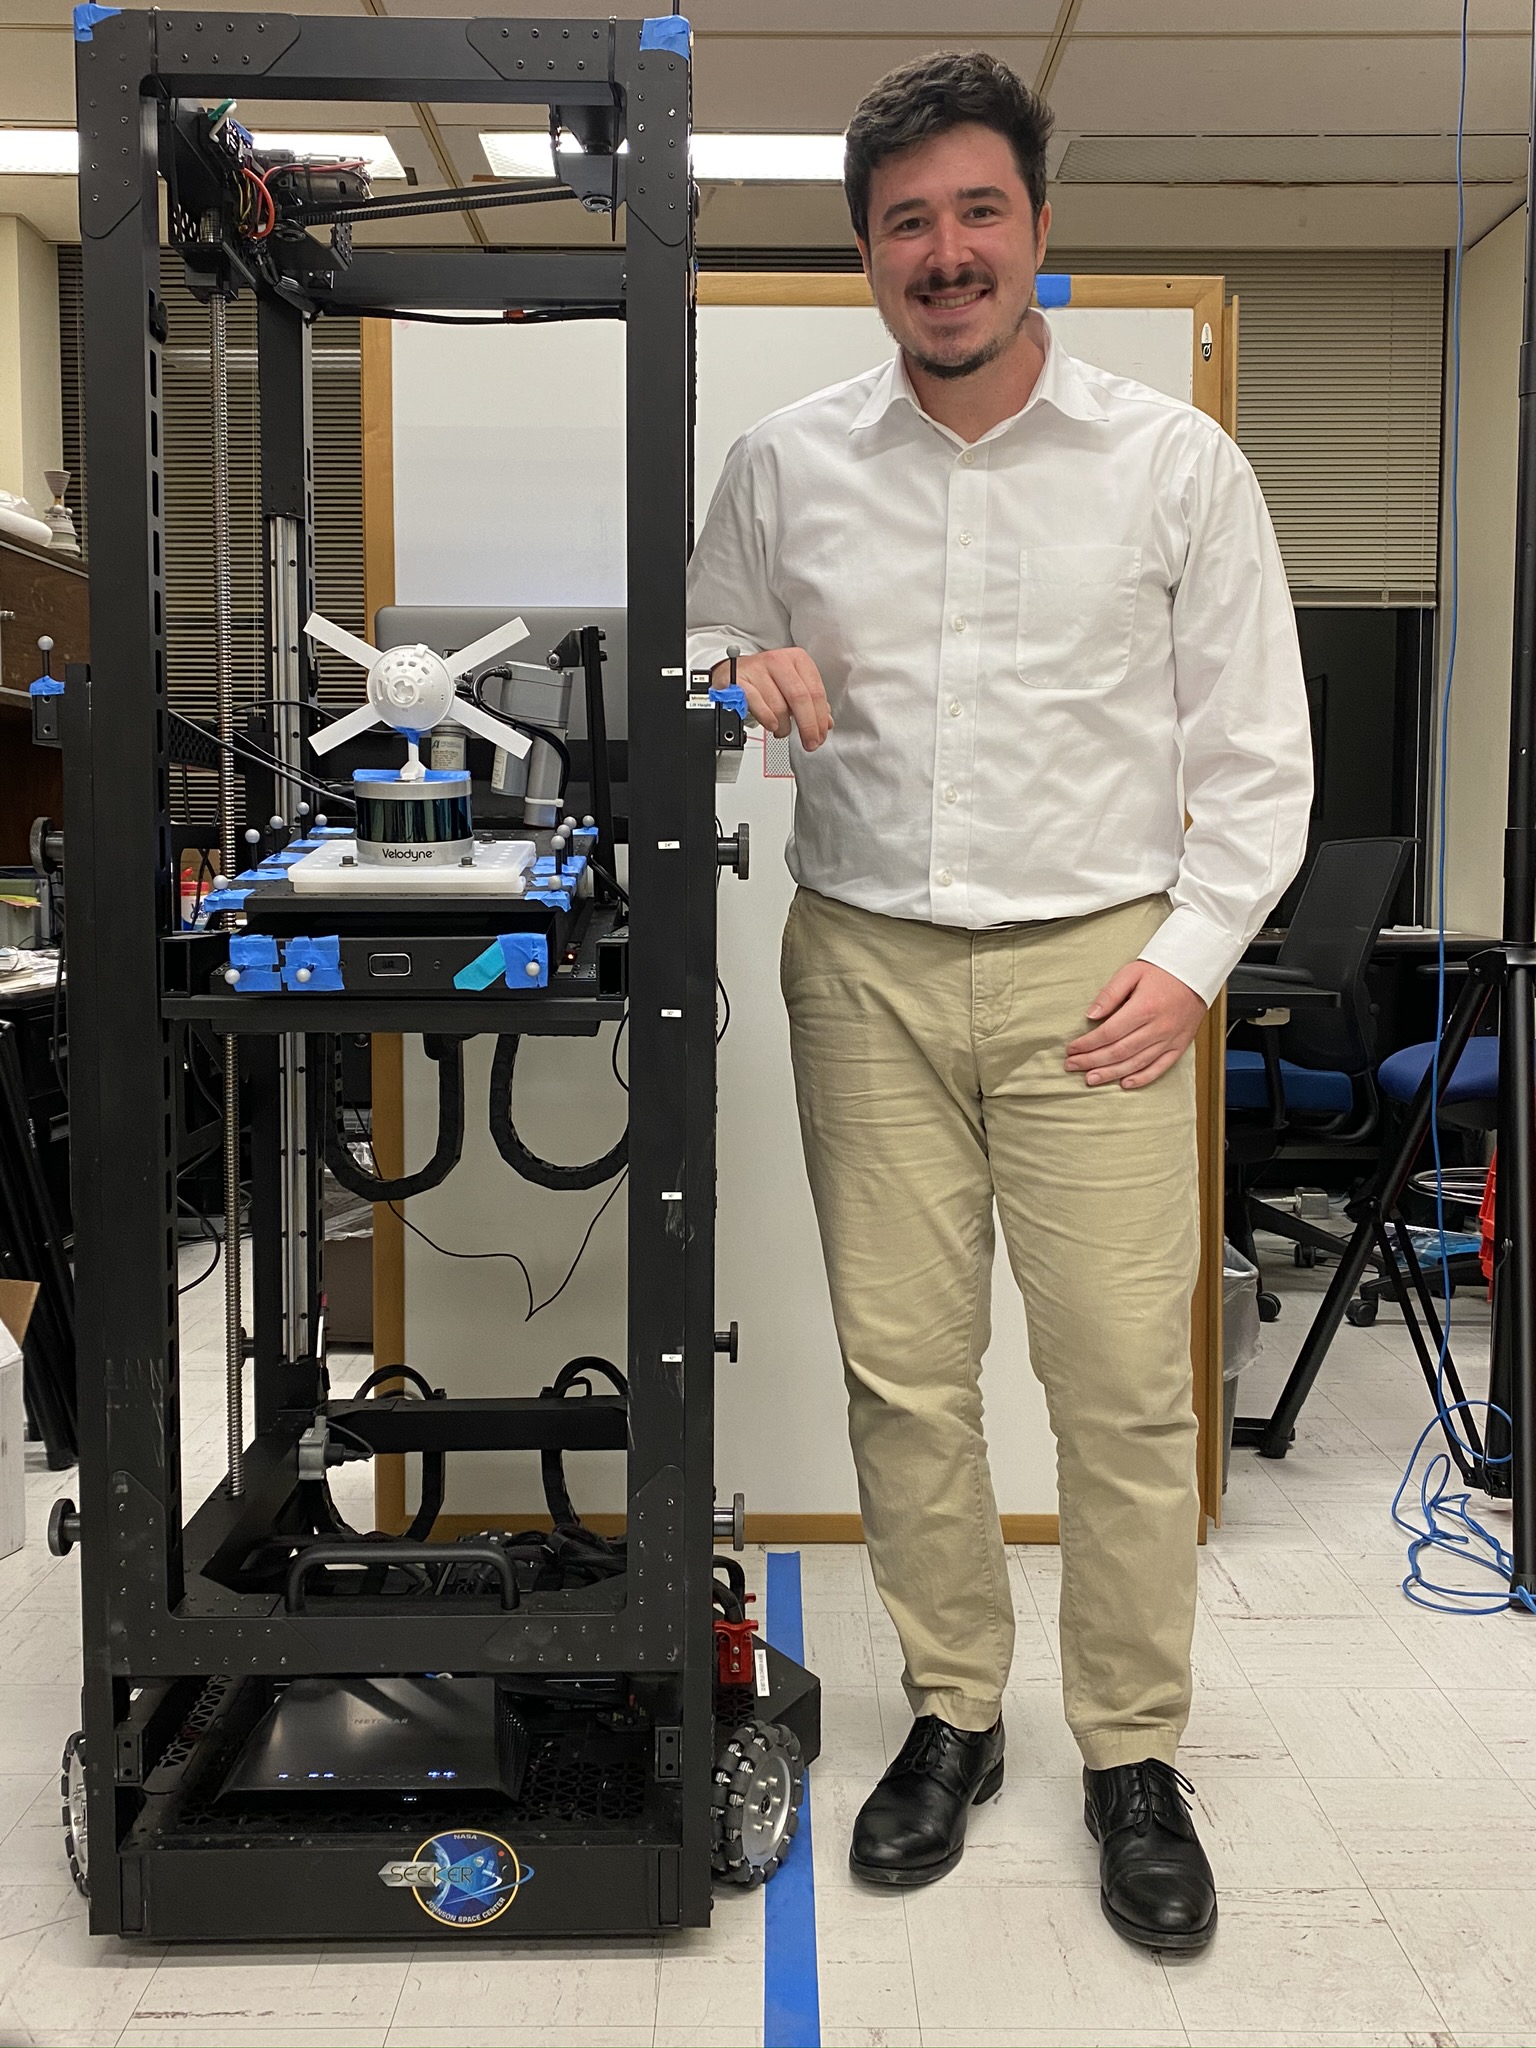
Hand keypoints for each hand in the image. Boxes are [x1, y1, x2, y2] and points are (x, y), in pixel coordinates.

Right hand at [712, 648, 832, 751]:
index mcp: (797, 659)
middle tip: (810, 743)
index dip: (820, 718)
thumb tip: (825, 723)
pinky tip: (771, 725)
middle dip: (807, 726)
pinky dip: (767, 719)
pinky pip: (757, 704)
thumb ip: (811, 703)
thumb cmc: (767, 680)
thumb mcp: (793, 686)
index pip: (816, 691)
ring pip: (779, 705)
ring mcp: (757, 669)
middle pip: (800, 698)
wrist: (736, 672)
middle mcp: (778, 660)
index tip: (820, 735)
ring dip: (784, 726)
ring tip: (783, 730)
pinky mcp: (739, 680)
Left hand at [1065, 959, 1206, 1090]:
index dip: (1087, 1044)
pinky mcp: (1180, 1046)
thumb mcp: (1132, 972)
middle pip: (1119, 1051)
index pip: (1109, 1033)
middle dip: (1092, 1061)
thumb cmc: (1161, 972)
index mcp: (1144, 1008)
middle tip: (1072, 1066)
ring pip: (1136, 1063)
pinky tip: (1124, 1083)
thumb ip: (1110, 994)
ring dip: (1111, 1073)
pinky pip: (1160, 1068)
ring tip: (1090, 1078)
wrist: (1196, 973)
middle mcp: (1158, 1027)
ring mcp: (1170, 1039)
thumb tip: (1091, 1015)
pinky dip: (1142, 1078)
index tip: (1072, 1049)